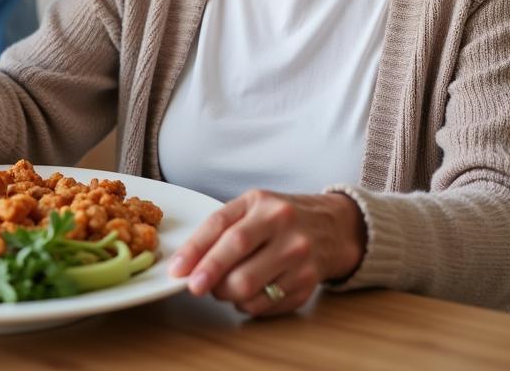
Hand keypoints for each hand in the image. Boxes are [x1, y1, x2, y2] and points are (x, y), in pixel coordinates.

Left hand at [167, 190, 365, 316]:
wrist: (331, 227)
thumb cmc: (280, 217)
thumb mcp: (252, 206)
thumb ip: (221, 227)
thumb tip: (188, 262)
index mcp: (262, 203)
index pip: (222, 226)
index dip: (195, 250)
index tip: (177, 270)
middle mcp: (283, 226)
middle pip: (237, 259)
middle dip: (210, 277)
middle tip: (196, 286)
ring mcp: (298, 257)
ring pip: (249, 288)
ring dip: (227, 294)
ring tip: (225, 286)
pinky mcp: (307, 284)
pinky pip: (265, 305)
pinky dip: (248, 305)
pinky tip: (249, 293)